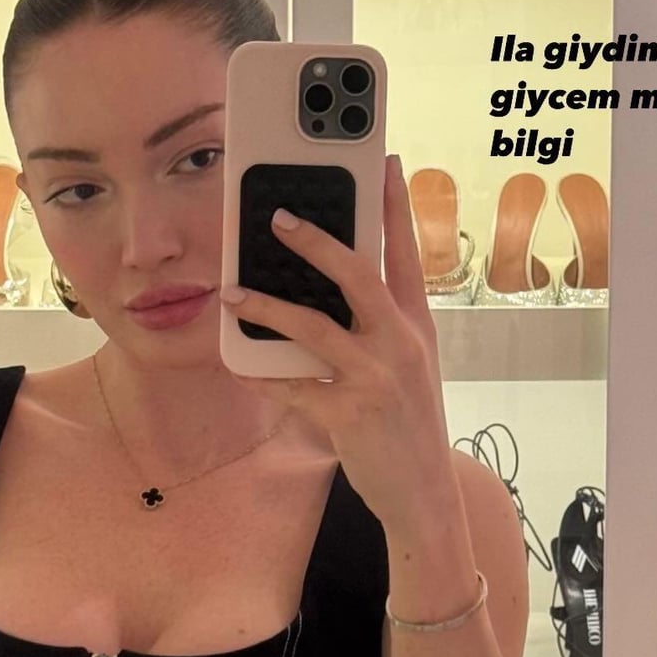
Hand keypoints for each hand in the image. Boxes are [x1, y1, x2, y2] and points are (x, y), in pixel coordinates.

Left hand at [219, 154, 454, 535]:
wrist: (423, 493)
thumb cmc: (409, 425)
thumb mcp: (410, 368)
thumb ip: (380, 328)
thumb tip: (331, 294)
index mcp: (417, 327)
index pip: (406, 254)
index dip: (396, 206)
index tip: (385, 163)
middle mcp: (401, 343)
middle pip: (357, 276)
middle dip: (314, 242)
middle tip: (277, 218)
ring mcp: (375, 378)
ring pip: (313, 327)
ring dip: (267, 308)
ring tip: (234, 295)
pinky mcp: (348, 412)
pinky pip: (292, 385)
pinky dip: (262, 375)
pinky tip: (240, 367)